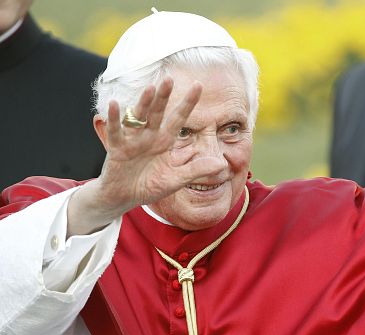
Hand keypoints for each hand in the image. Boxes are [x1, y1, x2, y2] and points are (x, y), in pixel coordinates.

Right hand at [67, 78, 224, 235]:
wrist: (125, 198)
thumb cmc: (150, 185)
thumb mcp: (177, 179)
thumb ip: (197, 170)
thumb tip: (222, 164)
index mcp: (165, 140)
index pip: (179, 118)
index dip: (188, 103)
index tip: (198, 85)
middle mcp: (149, 136)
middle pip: (158, 112)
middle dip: (164, 97)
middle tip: (170, 79)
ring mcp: (133, 140)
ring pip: (138, 118)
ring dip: (143, 103)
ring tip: (150, 88)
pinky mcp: (117, 148)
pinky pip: (117, 132)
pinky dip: (115, 118)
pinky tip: (115, 104)